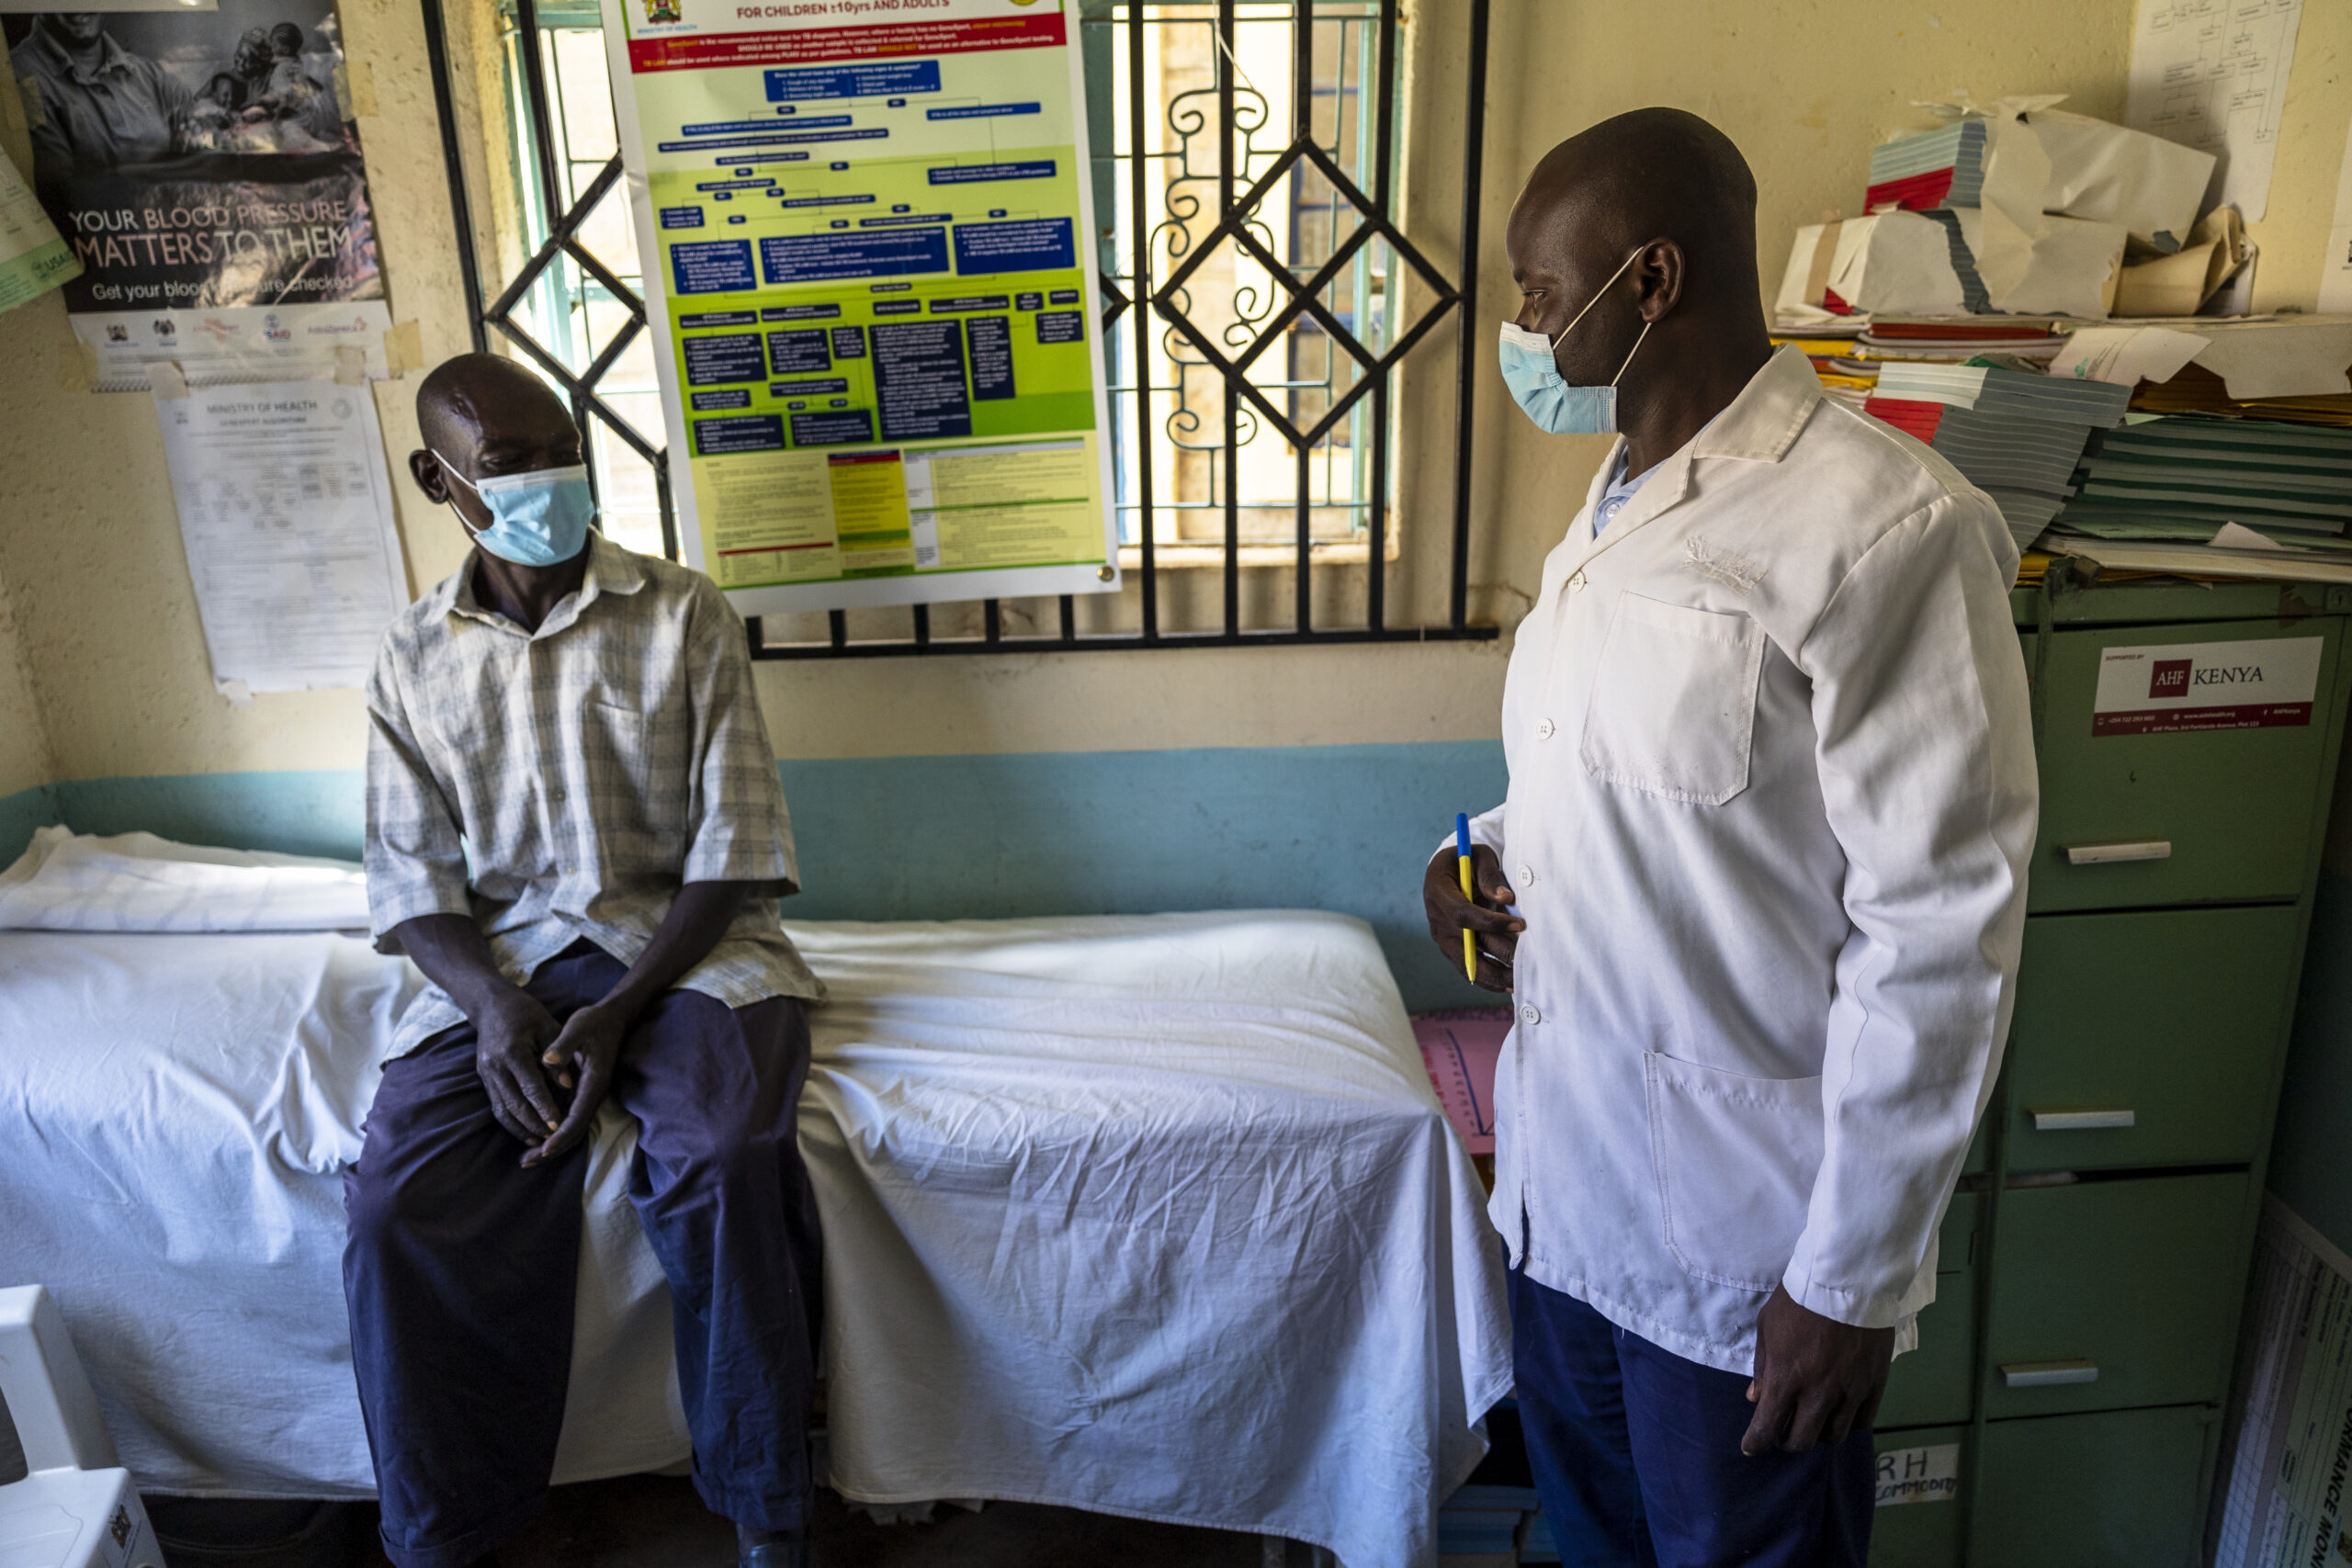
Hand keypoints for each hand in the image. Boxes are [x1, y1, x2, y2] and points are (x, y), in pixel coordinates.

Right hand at [473, 989, 563, 1146]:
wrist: (491, 1004)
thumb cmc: (525, 1012)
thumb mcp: (547, 1026)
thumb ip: (558, 1056)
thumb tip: (568, 1086)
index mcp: (512, 1051)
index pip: (530, 1086)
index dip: (545, 1107)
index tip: (559, 1124)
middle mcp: (495, 1066)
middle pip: (514, 1104)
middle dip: (534, 1123)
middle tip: (553, 1139)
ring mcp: (486, 1073)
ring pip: (502, 1109)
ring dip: (520, 1128)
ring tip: (540, 1142)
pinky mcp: (484, 1078)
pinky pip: (496, 1105)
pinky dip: (510, 1121)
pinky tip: (525, 1130)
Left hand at [521, 1001, 629, 1167]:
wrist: (614, 1018)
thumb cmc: (594, 1022)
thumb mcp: (578, 1027)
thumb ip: (563, 1045)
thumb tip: (547, 1060)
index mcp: (594, 1081)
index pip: (577, 1116)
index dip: (560, 1134)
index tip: (543, 1148)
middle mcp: (595, 1093)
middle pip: (575, 1131)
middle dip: (552, 1149)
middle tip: (526, 1162)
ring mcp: (591, 1096)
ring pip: (573, 1130)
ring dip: (552, 1146)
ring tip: (528, 1158)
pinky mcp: (584, 1094)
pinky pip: (571, 1121)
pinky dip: (555, 1134)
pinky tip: (537, 1138)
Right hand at [1422, 845, 1523, 991]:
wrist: (1445, 871)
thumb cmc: (1464, 861)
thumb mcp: (1478, 856)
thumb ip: (1490, 876)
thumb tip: (1506, 898)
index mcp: (1439, 893)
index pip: (1463, 914)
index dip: (1491, 923)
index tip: (1519, 925)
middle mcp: (1437, 919)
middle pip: (1464, 947)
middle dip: (1495, 959)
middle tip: (1523, 966)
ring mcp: (1442, 937)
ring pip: (1466, 964)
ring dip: (1491, 976)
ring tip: (1516, 983)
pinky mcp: (1450, 947)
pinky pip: (1467, 967)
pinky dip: (1486, 978)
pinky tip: (1505, 984)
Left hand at [1742, 1283, 1895, 1454]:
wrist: (1848, 1280)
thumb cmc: (1800, 1299)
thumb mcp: (1767, 1326)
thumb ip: (1762, 1366)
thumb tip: (1756, 1398)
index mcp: (1787, 1377)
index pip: (1767, 1427)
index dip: (1756, 1443)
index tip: (1750, 1447)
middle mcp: (1818, 1392)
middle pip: (1801, 1441)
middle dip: (1785, 1441)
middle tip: (1782, 1430)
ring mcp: (1849, 1391)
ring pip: (1833, 1437)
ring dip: (1817, 1434)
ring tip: (1811, 1420)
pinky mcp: (1874, 1385)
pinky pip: (1861, 1422)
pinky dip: (1846, 1423)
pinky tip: (1838, 1412)